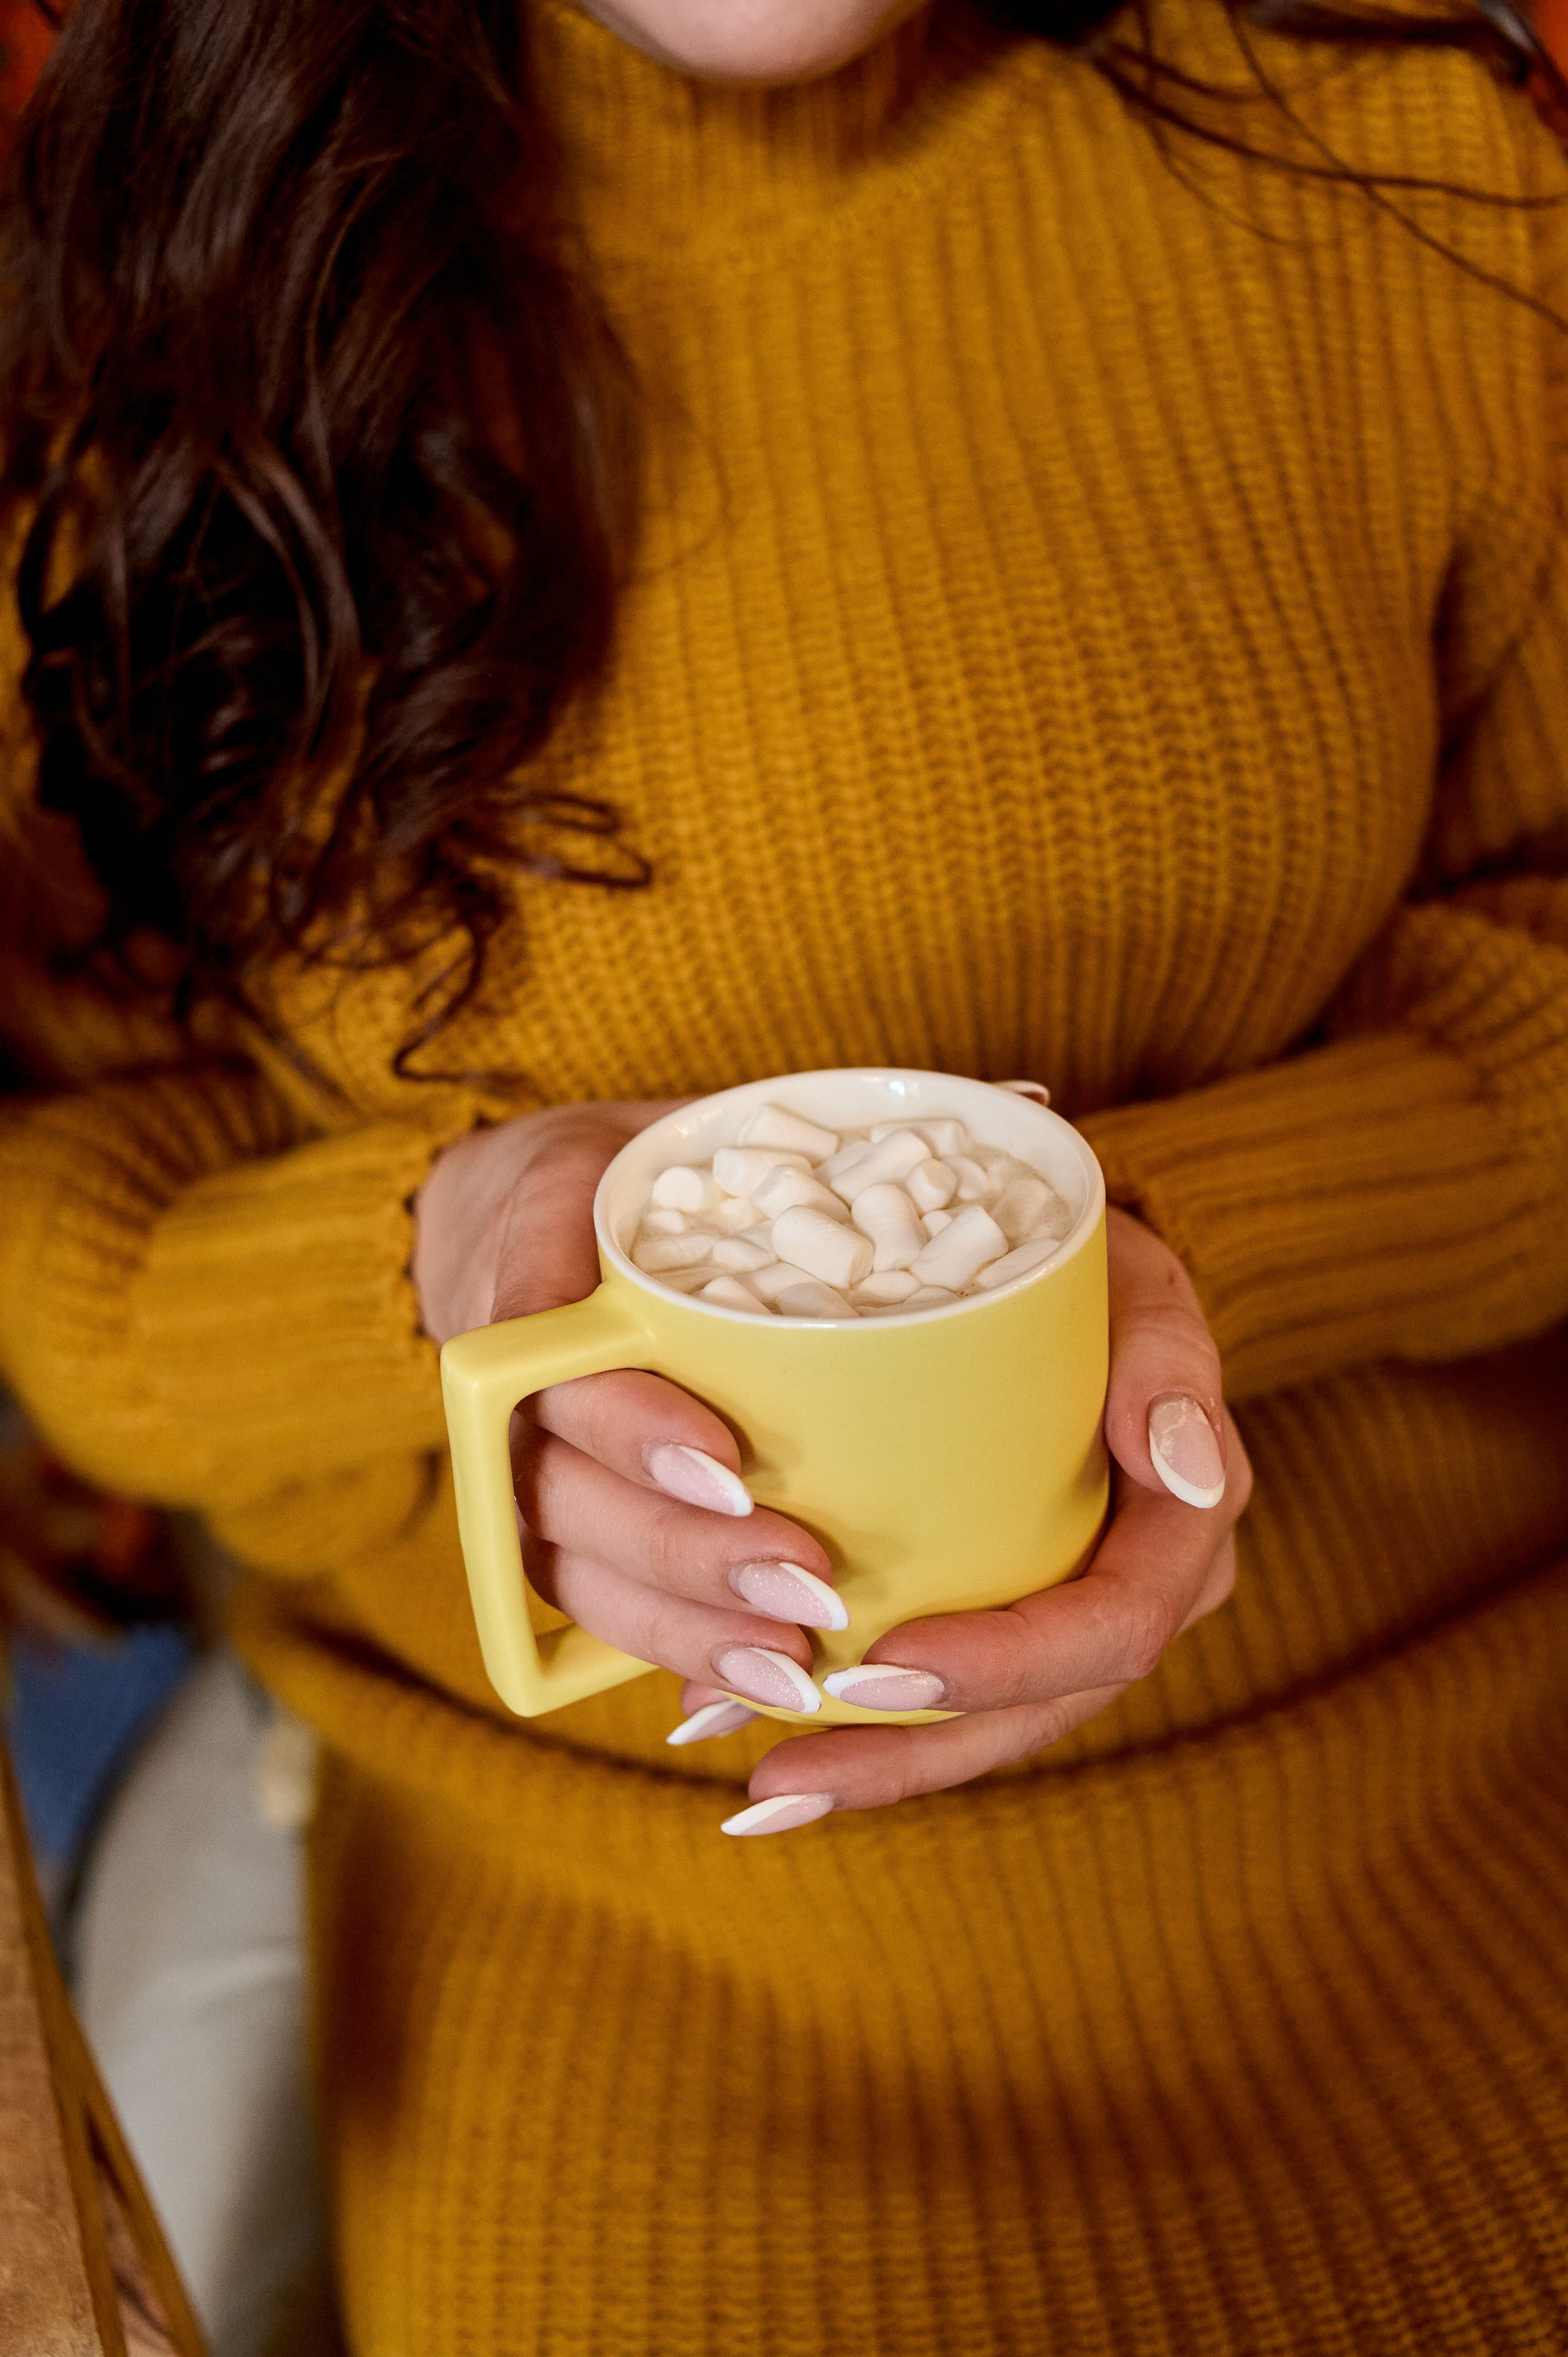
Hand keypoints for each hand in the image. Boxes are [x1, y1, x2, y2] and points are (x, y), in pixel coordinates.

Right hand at [413, 1103, 849, 1700]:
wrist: (568, 1222)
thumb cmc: (652, 1165)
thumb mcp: (689, 1127)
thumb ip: (805, 1131)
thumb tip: (1020, 1110)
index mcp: (533, 1289)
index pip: (556, 1377)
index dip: (634, 1428)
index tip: (730, 1460)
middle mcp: (515, 1402)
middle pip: (570, 1505)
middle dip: (686, 1554)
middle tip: (807, 1579)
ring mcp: (536, 1478)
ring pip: (586, 1578)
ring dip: (686, 1629)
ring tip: (799, 1664)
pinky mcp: (575, 1532)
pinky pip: (606, 1612)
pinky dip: (678, 1657)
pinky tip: (764, 1689)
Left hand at [676, 1205, 1250, 1833]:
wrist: (1056, 1279)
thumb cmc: (1095, 1272)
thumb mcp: (1141, 1285)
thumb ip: (1169, 1360)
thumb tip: (1185, 1466)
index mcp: (1181, 1532)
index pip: (1111, 1629)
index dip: (1006, 1665)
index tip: (886, 1664)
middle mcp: (1127, 1593)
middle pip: (1032, 1711)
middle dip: (910, 1754)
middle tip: (785, 1772)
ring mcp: (1059, 1614)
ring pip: (974, 1724)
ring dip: (865, 1763)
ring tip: (757, 1789)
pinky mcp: (994, 1610)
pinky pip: (930, 1687)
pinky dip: (843, 1718)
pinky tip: (732, 1722)